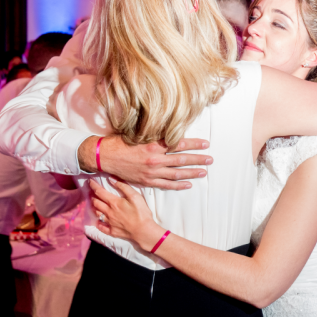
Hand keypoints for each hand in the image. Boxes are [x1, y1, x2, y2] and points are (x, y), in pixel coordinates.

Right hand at [78, 136, 212, 189]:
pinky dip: (178, 185)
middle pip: (182, 159)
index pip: (179, 143)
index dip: (194, 144)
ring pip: (176, 173)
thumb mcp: (140, 134)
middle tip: (210, 159)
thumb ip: (156, 135)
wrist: (105, 157)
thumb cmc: (121, 142)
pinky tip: (188, 184)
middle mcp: (155, 159)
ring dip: (192, 173)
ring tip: (203, 172)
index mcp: (154, 145)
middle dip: (198, 159)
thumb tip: (172, 132)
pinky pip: (166, 185)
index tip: (206, 144)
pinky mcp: (147, 181)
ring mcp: (151, 172)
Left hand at [90, 179, 162, 250]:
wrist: (143, 230)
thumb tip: (111, 179)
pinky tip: (99, 222)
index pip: (100, 192)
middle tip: (92, 193)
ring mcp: (109, 222)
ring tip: (95, 205)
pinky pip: (102, 227)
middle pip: (96, 203)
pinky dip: (99, 223)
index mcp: (114, 202)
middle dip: (93, 196)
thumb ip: (123, 186)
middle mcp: (109, 212)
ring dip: (95, 208)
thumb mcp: (135, 196)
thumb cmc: (141, 212)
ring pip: (97, 214)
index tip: (90, 182)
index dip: (94, 186)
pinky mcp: (112, 231)